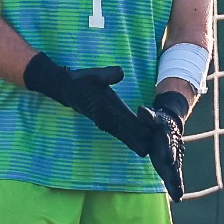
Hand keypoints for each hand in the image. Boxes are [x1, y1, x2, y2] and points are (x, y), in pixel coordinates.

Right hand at [22, 54, 147, 151]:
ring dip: (136, 142)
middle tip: (155, 150)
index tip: (152, 135)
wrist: (67, 89)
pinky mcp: (104, 123)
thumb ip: (108, 74)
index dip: (139, 128)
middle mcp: (107, 118)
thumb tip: (120, 72)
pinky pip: (119, 134)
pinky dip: (129, 139)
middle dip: (140, 141)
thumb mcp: (95, 74)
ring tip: (149, 150)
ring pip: (123, 136)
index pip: (127, 120)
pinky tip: (137, 144)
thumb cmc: (82, 80)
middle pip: (127, 133)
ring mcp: (105, 122)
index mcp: (108, 107)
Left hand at [139, 91, 189, 200]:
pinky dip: (176, 187)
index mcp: (166, 136)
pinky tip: (178, 198)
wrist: (171, 124)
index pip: (166, 144)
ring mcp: (173, 158)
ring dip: (176, 184)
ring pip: (175, 172)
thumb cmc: (157, 120)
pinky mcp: (171, 165)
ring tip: (177, 196)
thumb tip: (141, 112)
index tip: (168, 160)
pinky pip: (174, 177)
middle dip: (173, 173)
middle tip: (174, 183)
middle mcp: (172, 149)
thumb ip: (147, 116)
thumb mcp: (152, 116)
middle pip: (173, 162)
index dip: (167, 151)